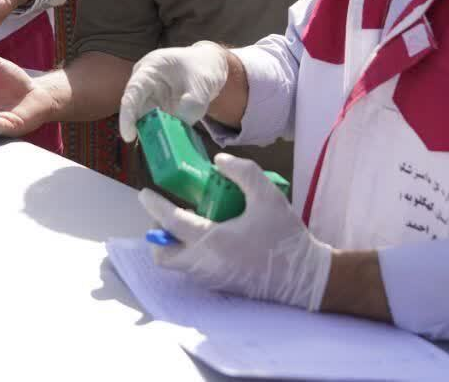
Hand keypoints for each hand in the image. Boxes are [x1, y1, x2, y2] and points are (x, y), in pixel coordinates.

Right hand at [118, 41, 228, 141]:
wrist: (210, 65)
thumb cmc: (203, 68)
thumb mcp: (201, 86)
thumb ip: (190, 107)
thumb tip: (177, 130)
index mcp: (150, 68)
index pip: (133, 92)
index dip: (128, 115)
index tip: (129, 135)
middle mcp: (145, 82)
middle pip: (136, 109)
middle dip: (143, 129)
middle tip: (154, 147)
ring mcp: (150, 95)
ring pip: (145, 118)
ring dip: (154, 132)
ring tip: (166, 147)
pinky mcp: (157, 107)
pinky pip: (155, 122)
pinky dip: (162, 132)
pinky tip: (171, 142)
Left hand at [140, 153, 332, 309]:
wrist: (304, 278)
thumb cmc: (285, 236)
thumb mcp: (268, 196)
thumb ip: (243, 172)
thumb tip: (218, 161)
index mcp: (212, 241)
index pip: (171, 222)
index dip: (154, 206)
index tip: (144, 193)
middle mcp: (205, 264)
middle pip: (163, 255)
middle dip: (158, 235)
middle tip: (168, 214)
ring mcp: (211, 279)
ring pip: (177, 264)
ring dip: (173, 245)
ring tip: (190, 223)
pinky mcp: (220, 286)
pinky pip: (192, 270)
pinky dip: (189, 254)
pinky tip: (209, 237)